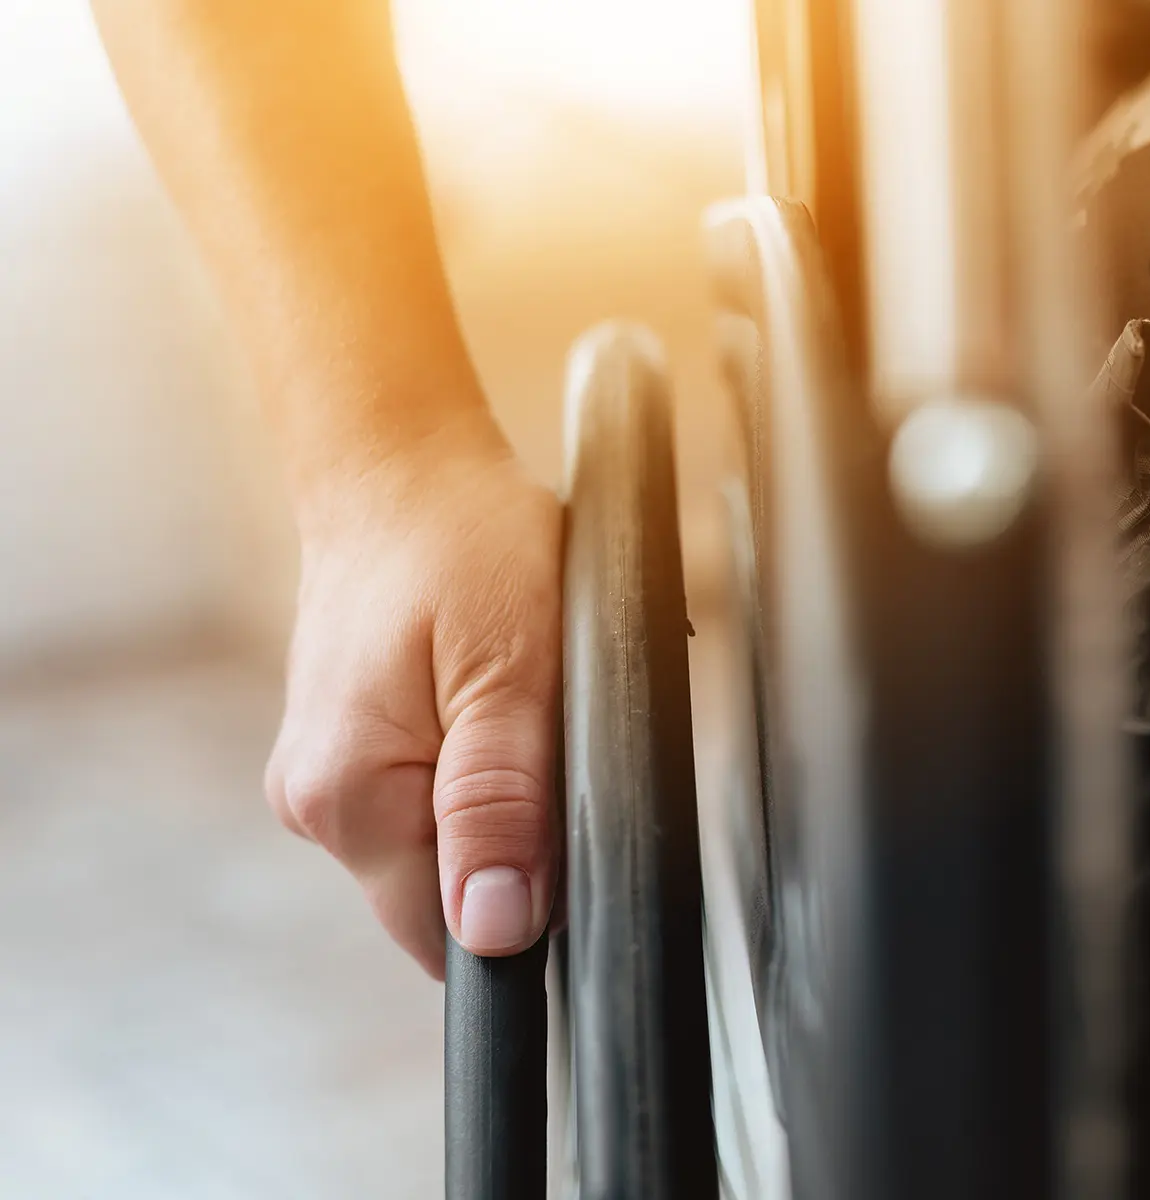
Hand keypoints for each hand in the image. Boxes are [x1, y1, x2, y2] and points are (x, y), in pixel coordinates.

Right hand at [264, 419, 561, 977]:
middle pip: (447, 895)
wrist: (399, 468)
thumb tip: (497, 929)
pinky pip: (426, 798)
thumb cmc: (461, 543)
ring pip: (443, 845)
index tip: (559, 827)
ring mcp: (323, 780)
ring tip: (510, 699)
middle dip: (516, 840)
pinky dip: (472, 765)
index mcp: (347, 798)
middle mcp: (315, 805)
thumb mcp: (514, 672)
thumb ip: (503, 805)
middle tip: (541, 731)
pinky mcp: (343, 753)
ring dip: (498, 797)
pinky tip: (482, 697)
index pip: (448, 937)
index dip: (522, 905)